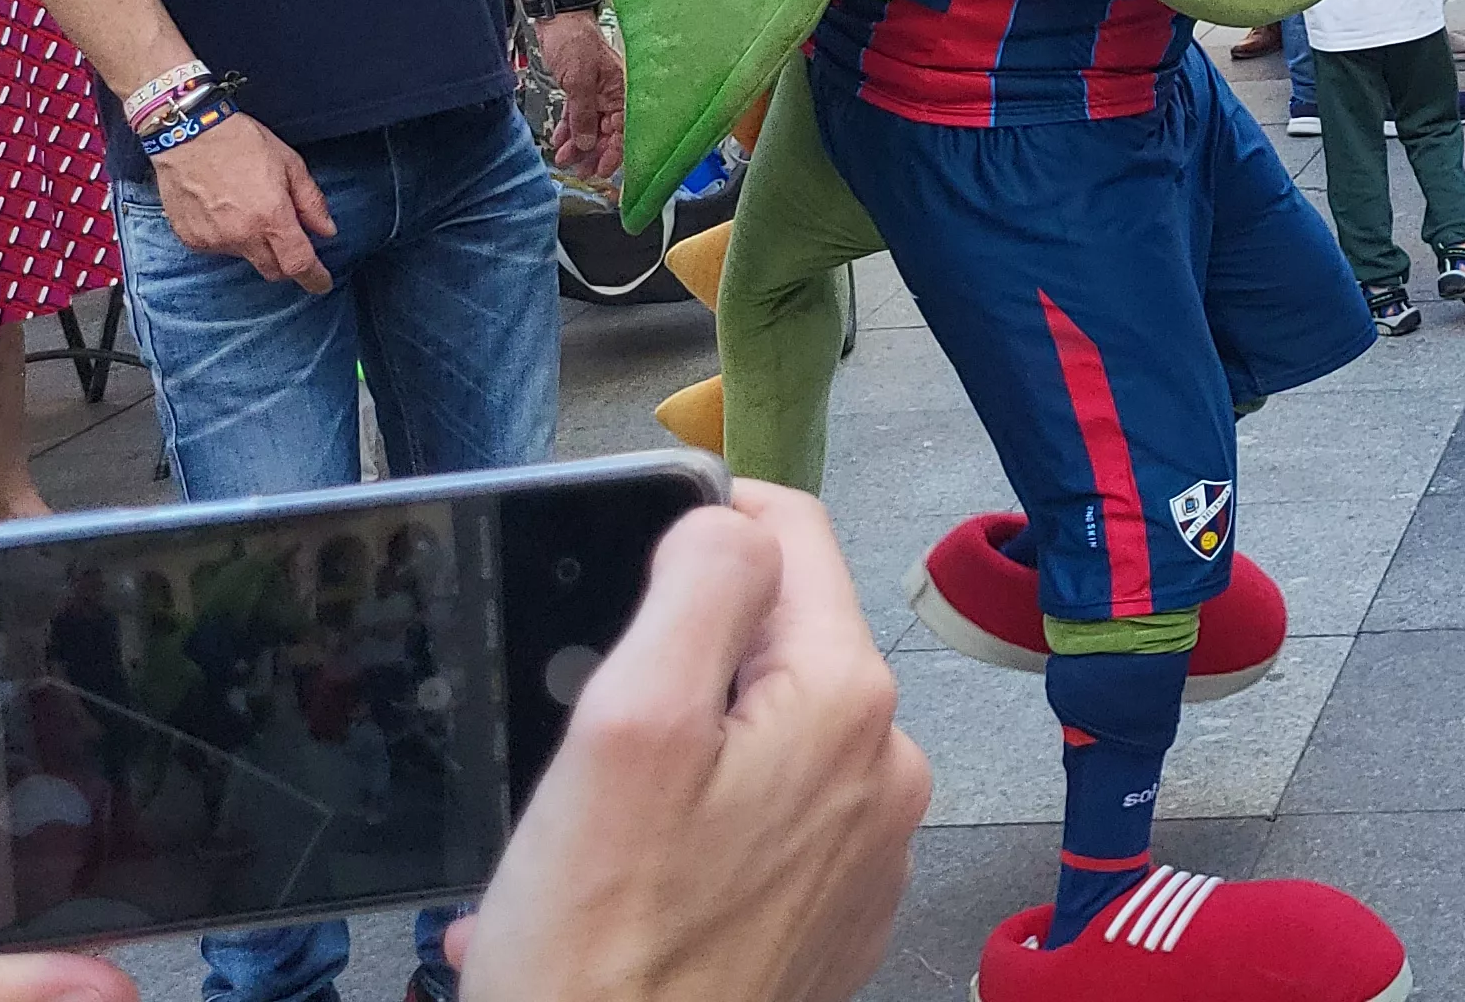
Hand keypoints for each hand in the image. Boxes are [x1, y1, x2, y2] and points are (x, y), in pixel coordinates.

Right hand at [150, 113, 338, 293]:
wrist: (186, 132)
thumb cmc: (240, 142)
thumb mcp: (289, 164)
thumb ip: (311, 202)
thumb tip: (326, 231)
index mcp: (270, 218)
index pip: (298, 264)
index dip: (314, 279)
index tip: (321, 284)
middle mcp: (241, 236)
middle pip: (272, 270)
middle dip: (287, 263)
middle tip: (289, 240)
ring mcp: (213, 240)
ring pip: (245, 258)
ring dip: (254, 245)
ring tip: (247, 207)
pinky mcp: (190, 239)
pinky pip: (218, 249)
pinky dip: (227, 237)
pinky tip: (223, 209)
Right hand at [448, 486, 927, 1001]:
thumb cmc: (606, 948)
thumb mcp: (628, 726)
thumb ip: (695, 588)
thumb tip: (727, 516)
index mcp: (846, 703)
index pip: (792, 535)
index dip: (703, 522)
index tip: (630, 553)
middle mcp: (882, 771)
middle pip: (772, 643)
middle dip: (671, 667)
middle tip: (583, 734)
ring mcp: (864, 850)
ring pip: (756, 741)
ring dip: (667, 762)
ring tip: (582, 831)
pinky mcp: (830, 914)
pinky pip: (757, 827)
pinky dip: (683, 836)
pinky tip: (614, 881)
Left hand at [534, 10, 626, 179]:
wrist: (557, 19)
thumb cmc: (574, 40)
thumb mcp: (579, 80)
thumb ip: (584, 114)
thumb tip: (587, 143)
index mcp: (621, 91)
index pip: (623, 130)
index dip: (614, 153)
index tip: (601, 171)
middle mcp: (612, 94)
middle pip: (607, 133)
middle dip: (592, 153)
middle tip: (579, 170)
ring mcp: (597, 93)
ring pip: (591, 128)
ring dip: (578, 144)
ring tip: (565, 158)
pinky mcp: (581, 90)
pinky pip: (579, 117)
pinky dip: (570, 130)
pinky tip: (560, 140)